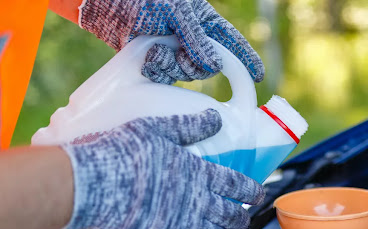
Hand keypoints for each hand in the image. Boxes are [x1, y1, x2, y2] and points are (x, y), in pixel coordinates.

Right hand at [60, 110, 263, 228]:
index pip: (238, 184)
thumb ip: (188, 126)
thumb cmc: (122, 152)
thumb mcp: (157, 129)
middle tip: (241, 218)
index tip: (258, 194)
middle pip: (232, 215)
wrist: (93, 185)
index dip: (252, 191)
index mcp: (200, 173)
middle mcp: (198, 202)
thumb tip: (215, 118)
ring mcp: (184, 226)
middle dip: (241, 218)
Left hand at [79, 0, 263, 83]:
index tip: (258, 76)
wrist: (106, 5)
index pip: (232, 43)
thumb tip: (215, 68)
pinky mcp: (157, 62)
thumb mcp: (176, 12)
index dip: (246, 59)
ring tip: (155, 52)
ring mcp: (174, 52)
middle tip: (178, 55)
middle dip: (194, 65)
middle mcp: (192, 39)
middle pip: (207, 67)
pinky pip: (167, 78)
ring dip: (171, 68)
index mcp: (204, 22)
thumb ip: (197, 40)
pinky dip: (158, 71)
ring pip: (186, 75)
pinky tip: (148, 60)